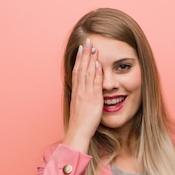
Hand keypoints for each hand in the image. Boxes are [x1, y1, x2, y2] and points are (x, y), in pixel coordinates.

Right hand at [63, 38, 102, 152]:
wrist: (78, 134)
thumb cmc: (80, 125)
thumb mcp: (80, 109)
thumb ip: (83, 100)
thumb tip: (85, 95)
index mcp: (76, 93)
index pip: (77, 72)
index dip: (79, 59)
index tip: (81, 49)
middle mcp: (79, 91)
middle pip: (81, 69)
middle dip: (84, 54)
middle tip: (86, 40)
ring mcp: (85, 95)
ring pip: (87, 73)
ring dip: (90, 59)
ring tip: (92, 47)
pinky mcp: (93, 100)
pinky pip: (94, 84)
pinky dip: (96, 73)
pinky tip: (98, 63)